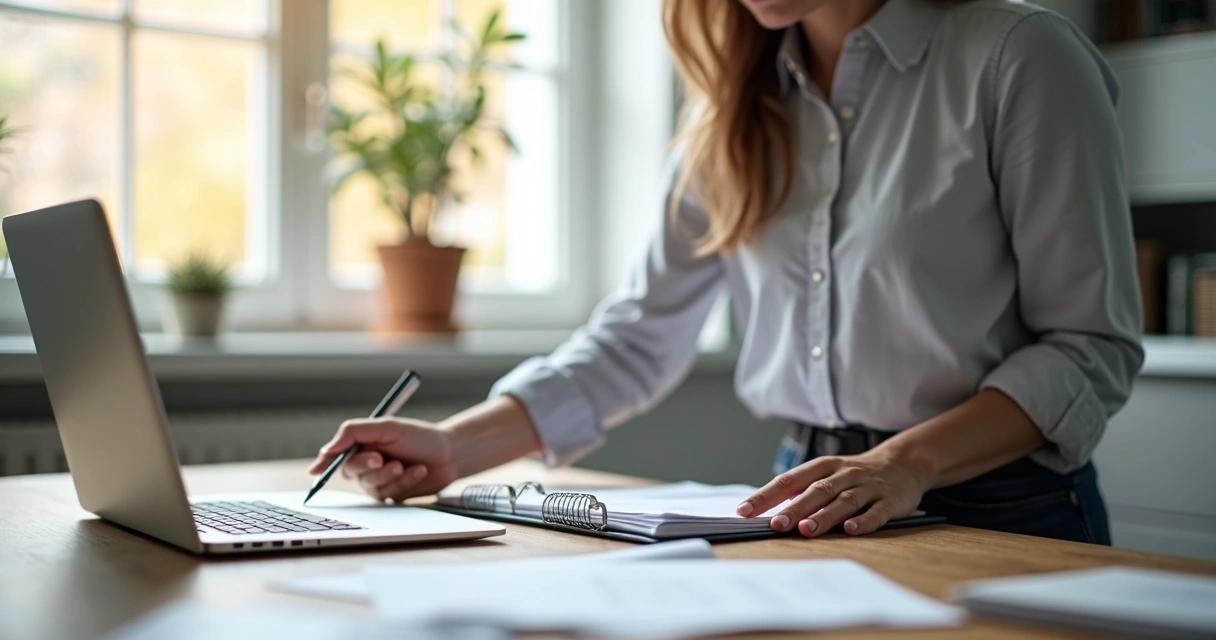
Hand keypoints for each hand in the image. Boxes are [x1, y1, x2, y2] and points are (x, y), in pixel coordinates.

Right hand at [307, 418, 457, 502]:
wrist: (451, 453)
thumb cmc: (420, 436)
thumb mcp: (387, 427)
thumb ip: (353, 432)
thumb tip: (325, 449)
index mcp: (362, 444)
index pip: (336, 455)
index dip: (325, 462)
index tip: (319, 470)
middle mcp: (367, 464)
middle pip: (350, 472)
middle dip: (368, 466)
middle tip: (382, 459)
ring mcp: (379, 481)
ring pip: (370, 486)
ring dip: (391, 476)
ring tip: (408, 464)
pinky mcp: (393, 495)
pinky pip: (389, 496)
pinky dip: (405, 483)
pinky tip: (418, 471)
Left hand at [736, 447, 932, 536]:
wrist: (904, 463)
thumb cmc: (855, 474)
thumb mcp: (828, 474)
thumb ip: (802, 490)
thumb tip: (767, 511)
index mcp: (824, 466)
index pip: (790, 480)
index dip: (766, 495)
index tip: (744, 510)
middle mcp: (844, 474)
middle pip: (816, 491)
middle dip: (795, 508)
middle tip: (776, 524)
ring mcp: (867, 487)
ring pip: (843, 501)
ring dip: (825, 516)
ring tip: (806, 530)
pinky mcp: (889, 501)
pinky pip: (876, 512)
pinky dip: (864, 522)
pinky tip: (851, 530)